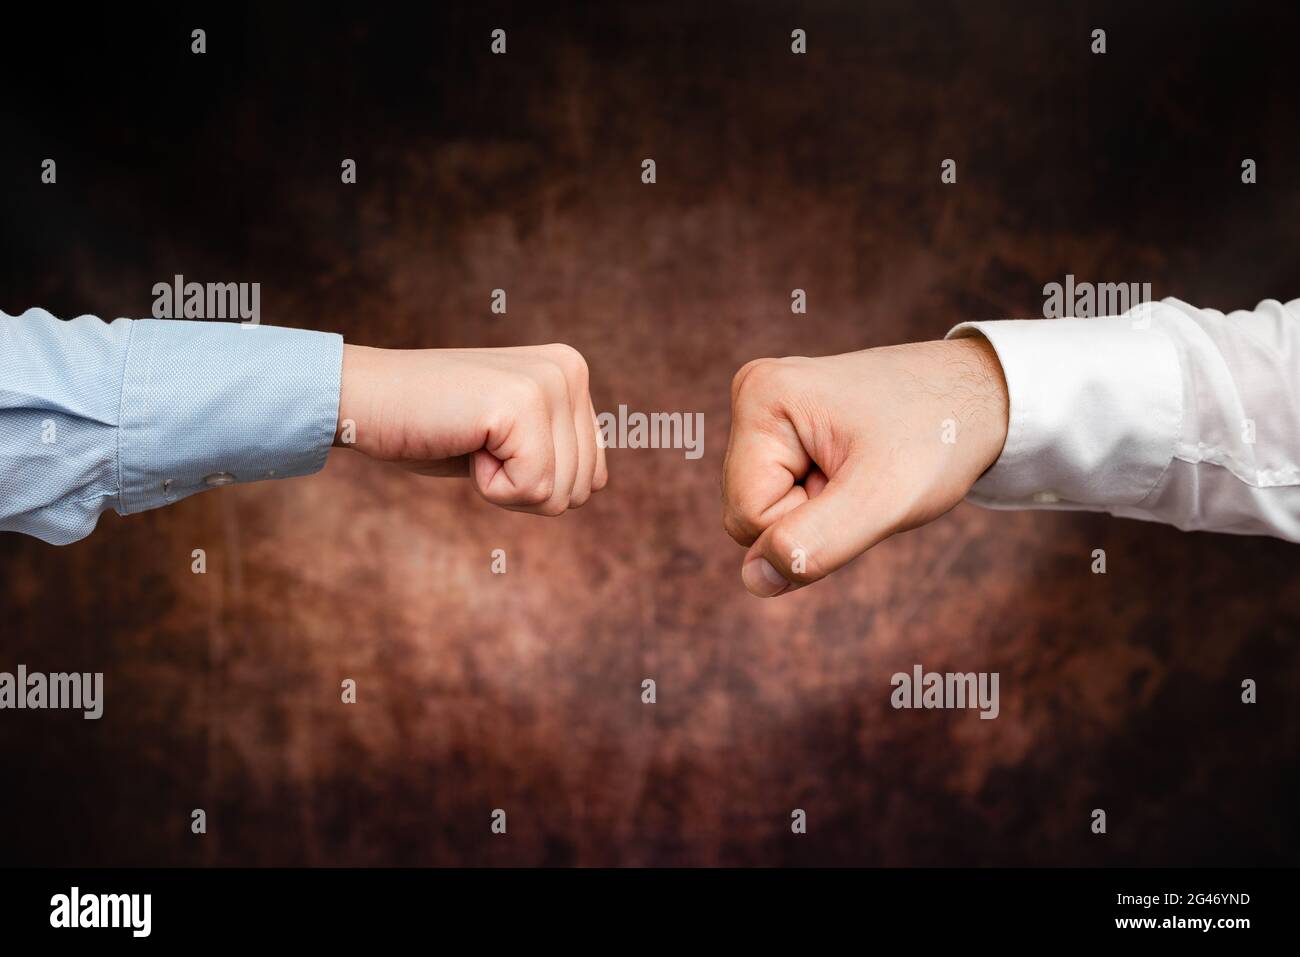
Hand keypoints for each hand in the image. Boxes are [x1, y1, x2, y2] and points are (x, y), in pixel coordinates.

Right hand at [335, 343, 606, 514]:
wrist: (362, 399)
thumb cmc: (429, 425)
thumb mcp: (510, 437)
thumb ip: (557, 448)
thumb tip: (598, 484)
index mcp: (572, 372)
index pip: (593, 477)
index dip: (537, 484)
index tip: (491, 446)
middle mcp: (570, 370)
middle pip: (582, 489)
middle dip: (524, 488)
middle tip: (475, 444)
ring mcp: (549, 383)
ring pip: (560, 494)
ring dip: (506, 487)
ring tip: (470, 439)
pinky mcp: (522, 404)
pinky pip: (532, 489)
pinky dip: (491, 487)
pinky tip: (464, 442)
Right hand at [722, 336, 1008, 595]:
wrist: (981, 395)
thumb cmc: (938, 437)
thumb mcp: (883, 500)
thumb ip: (814, 544)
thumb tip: (754, 579)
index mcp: (760, 400)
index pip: (747, 518)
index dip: (808, 525)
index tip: (861, 484)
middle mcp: (752, 397)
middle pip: (748, 515)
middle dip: (811, 518)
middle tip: (867, 480)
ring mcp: (767, 411)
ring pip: (765, 511)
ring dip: (820, 512)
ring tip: (865, 471)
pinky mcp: (785, 426)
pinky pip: (782, 494)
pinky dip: (823, 499)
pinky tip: (857, 468)